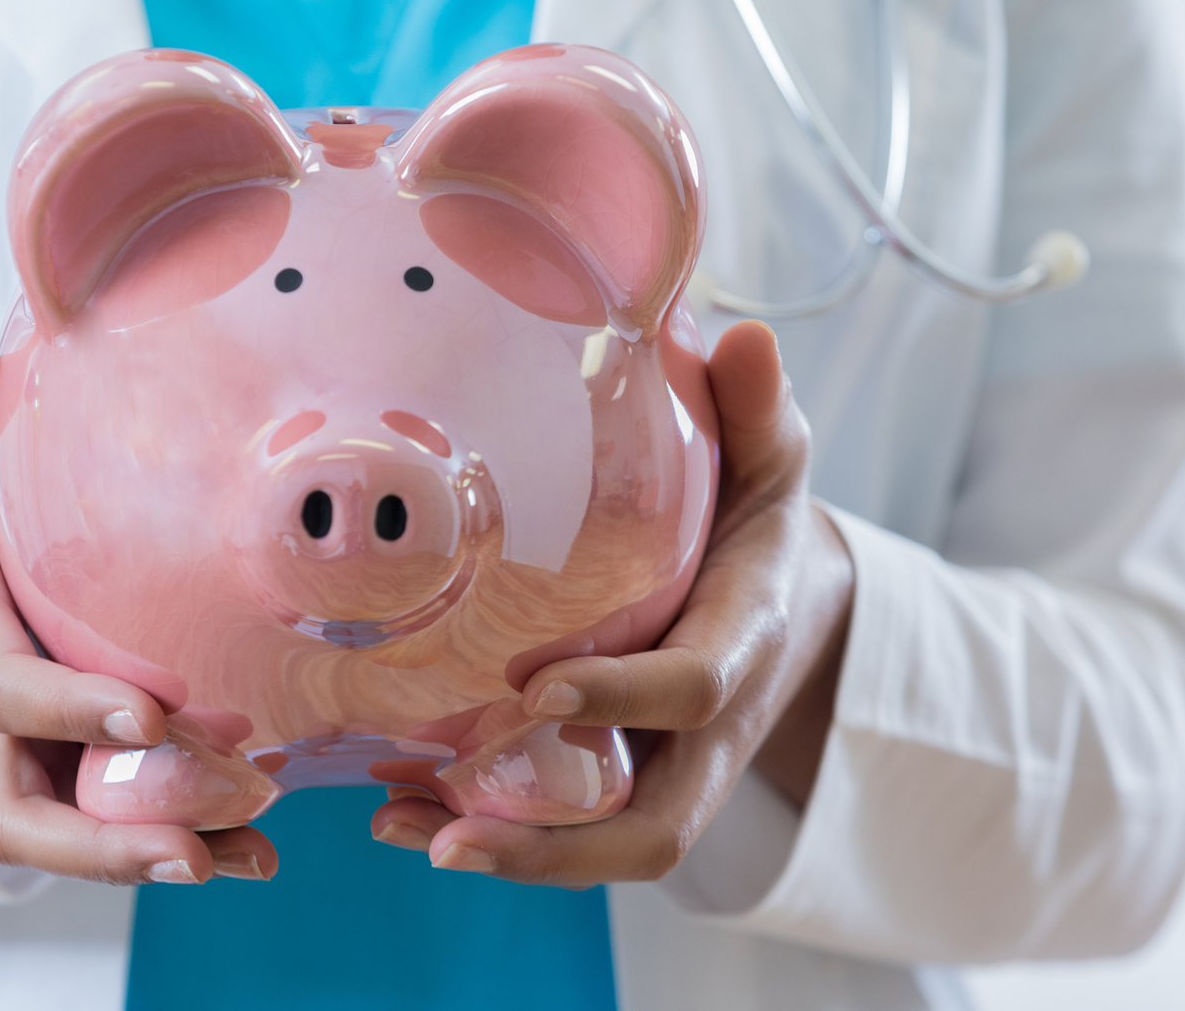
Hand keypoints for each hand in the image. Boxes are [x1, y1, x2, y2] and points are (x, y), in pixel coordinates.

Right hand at [0, 335, 277, 884]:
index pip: (1, 691)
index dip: (66, 712)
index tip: (148, 715)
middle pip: (21, 812)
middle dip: (102, 841)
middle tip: (196, 842)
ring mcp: (25, 758)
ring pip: (73, 838)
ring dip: (155, 855)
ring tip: (252, 854)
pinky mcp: (71, 774)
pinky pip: (116, 828)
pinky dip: (184, 846)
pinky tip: (258, 855)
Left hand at [369, 319, 852, 884]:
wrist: (789, 604)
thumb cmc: (760, 524)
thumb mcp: (772, 461)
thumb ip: (758, 407)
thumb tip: (745, 334)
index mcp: (742, 642)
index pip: (694, 688)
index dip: (625, 698)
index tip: (541, 688)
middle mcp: (706, 732)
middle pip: (649, 827)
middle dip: (555, 846)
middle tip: (452, 835)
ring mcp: (663, 769)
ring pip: (598, 846)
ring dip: (504, 851)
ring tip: (398, 825)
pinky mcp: (617, 781)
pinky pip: (562, 828)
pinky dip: (484, 827)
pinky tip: (395, 809)